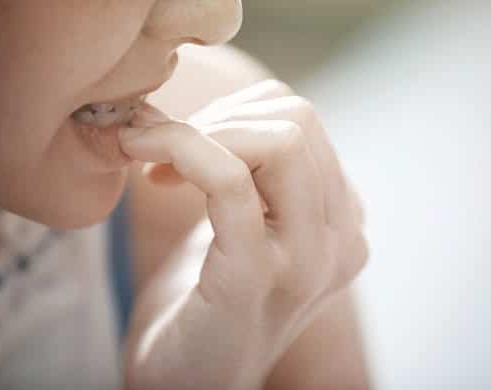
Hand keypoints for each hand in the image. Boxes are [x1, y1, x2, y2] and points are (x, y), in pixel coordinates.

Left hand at [119, 80, 367, 389]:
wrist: (189, 383)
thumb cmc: (208, 302)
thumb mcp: (245, 225)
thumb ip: (252, 171)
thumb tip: (205, 107)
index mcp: (342, 221)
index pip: (301, 120)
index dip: (233, 114)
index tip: (181, 143)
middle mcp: (343, 240)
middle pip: (297, 119)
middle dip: (217, 118)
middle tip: (164, 152)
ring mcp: (308, 262)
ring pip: (278, 140)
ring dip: (197, 133)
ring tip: (157, 168)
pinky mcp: (257, 279)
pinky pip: (231, 182)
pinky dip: (184, 152)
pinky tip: (147, 167)